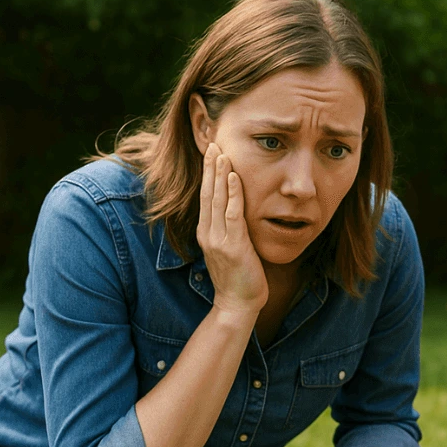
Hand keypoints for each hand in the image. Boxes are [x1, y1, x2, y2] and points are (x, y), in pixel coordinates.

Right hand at [196, 143, 266, 314]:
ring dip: (219, 174)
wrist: (238, 304)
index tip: (211, 153)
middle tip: (212, 142)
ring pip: (217, 200)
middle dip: (210, 167)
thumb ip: (231, 231)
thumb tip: (237, 213)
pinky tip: (234, 176)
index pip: (206, 197)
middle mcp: (208, 233)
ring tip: (221, 152)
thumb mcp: (231, 250)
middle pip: (207, 193)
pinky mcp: (233, 246)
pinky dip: (233, 194)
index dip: (208, 174)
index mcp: (207, 233)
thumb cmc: (239, 279)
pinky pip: (232, 214)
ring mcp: (218, 239)